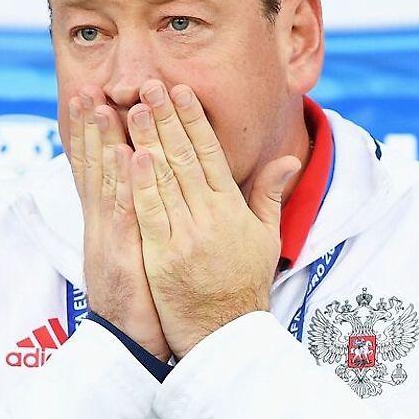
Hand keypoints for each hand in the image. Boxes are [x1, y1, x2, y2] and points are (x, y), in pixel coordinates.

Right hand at [67, 87, 170, 361]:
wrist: (130, 343)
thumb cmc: (140, 298)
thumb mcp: (136, 251)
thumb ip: (138, 216)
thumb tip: (142, 185)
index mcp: (108, 221)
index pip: (97, 169)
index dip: (92, 133)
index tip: (91, 97)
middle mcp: (102, 225)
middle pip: (92, 167)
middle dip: (87, 126)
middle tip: (85, 87)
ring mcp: (109, 239)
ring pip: (104, 182)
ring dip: (101, 143)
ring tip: (101, 106)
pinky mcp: (122, 256)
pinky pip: (125, 214)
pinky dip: (126, 185)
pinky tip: (129, 157)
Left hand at [126, 80, 300, 357]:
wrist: (226, 332)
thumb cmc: (243, 284)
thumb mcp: (266, 237)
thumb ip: (269, 194)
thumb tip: (287, 158)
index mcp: (232, 208)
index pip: (210, 154)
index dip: (194, 120)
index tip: (180, 91)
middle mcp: (210, 216)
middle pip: (184, 158)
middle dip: (167, 118)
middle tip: (150, 85)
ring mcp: (186, 235)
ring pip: (165, 179)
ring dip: (148, 140)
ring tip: (134, 108)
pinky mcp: (163, 256)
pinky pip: (150, 213)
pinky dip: (141, 184)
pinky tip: (131, 156)